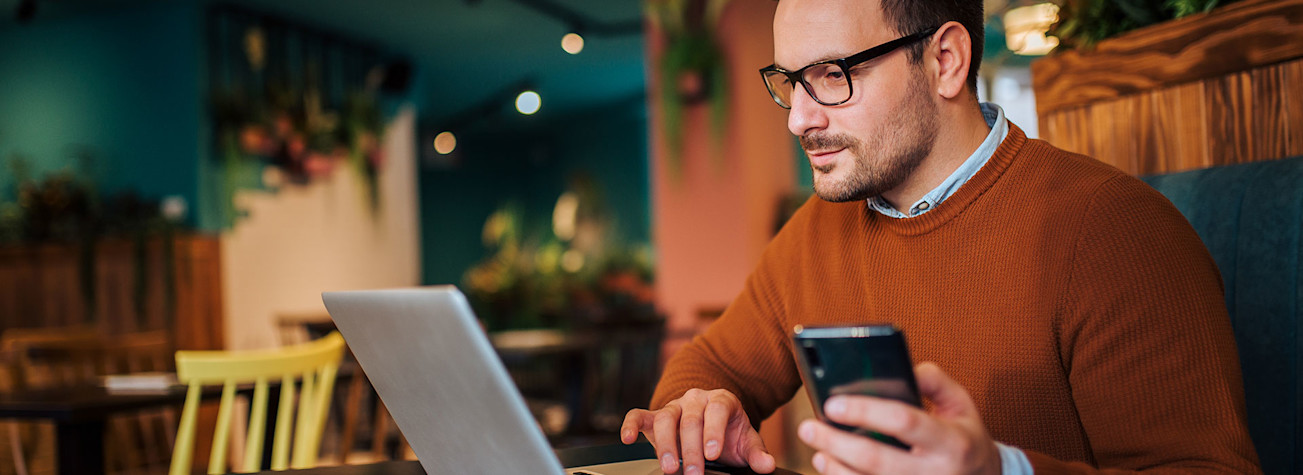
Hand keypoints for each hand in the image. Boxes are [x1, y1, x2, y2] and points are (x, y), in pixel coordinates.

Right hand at [621, 388, 775, 473]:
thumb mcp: (745, 441)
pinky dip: (630, 425)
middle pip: (690, 419)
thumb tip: (767, 465)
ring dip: (664, 444)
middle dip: (690, 449)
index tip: (713, 453)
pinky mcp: (654, 416)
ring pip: (665, 418)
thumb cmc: (728, 431)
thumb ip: (756, 453)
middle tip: (693, 472)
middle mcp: (695, 399)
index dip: (714, 430)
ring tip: (668, 467)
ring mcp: (674, 406)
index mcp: (721, 400)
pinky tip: (627, 439)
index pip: (717, 410)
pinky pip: (639, 415)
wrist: (711, 419)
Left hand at [797, 362, 1001, 474]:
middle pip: (876, 460)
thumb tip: (902, 367)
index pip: (903, 421)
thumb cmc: (965, 437)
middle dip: (836, 442)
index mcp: (951, 441)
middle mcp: (935, 472)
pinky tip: (828, 465)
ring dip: (834, 467)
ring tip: (816, 447)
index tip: (833, 402)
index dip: (865, 410)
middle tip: (808, 426)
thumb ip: (934, 381)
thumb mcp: (962, 404)